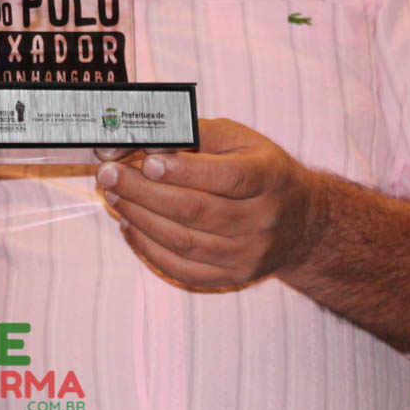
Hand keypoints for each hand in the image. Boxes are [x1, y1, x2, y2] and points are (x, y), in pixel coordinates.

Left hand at [95, 118, 321, 288]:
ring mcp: (247, 254)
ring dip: (140, 217)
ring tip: (113, 195)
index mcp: (268, 177)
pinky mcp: (232, 277)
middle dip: (144, 192)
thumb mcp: (237, 139)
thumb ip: (190, 132)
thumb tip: (141, 141)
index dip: (185, 171)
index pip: (228, 177)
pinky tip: (129, 224)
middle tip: (108, 175)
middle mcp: (262, 220)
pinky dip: (148, 248)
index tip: (147, 161)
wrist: (301, 221)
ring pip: (183, 241)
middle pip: (196, 210)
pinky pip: (182, 268)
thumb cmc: (259, 170)